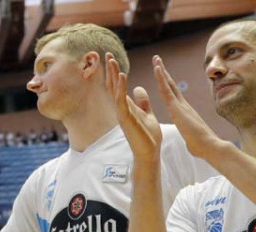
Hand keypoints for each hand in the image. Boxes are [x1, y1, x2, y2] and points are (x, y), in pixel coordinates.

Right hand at [105, 53, 161, 168]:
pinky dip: (121, 87)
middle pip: (113, 85)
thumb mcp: (147, 114)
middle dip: (110, 70)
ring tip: (111, 60)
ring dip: (113, 75)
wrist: (149, 153)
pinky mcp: (125, 118)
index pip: (118, 86)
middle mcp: (121, 109)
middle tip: (107, 54)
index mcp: (126, 107)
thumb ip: (142, 102)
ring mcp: (122, 114)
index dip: (115, 72)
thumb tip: (139, 88)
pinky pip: (121, 100)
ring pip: (114, 90)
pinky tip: (121, 75)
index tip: (112, 59)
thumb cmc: (148, 136)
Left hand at [152, 55, 224, 158]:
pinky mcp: (178, 108)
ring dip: (161, 71)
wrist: (210, 147)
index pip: (173, 95)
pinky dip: (162, 79)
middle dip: (164, 73)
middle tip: (157, 60)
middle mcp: (183, 105)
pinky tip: (157, 68)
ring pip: (168, 84)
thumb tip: (192, 141)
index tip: (162, 74)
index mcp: (184, 112)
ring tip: (156, 58)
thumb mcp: (192, 139)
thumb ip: (190, 136)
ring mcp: (181, 105)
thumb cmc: (202, 147)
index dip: (167, 84)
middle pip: (171, 85)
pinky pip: (167, 90)